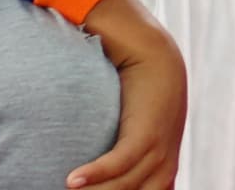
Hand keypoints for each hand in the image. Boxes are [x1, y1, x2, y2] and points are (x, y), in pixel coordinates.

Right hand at [70, 0, 186, 189]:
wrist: (155, 58)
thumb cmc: (140, 98)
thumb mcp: (139, 136)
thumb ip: (125, 159)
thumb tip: (88, 181)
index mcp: (162, 173)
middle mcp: (163, 169)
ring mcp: (157, 153)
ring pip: (121, 187)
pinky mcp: (146, 135)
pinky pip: (118, 163)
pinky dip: (95, 174)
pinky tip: (71, 181)